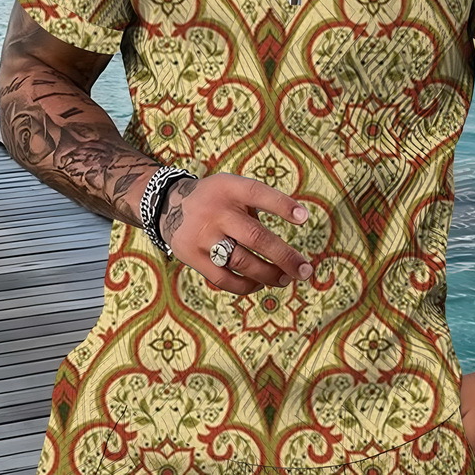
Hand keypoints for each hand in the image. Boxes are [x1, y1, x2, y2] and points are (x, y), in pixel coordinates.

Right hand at [158, 172, 313, 294]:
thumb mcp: (233, 189)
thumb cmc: (218, 201)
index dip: (281, 205)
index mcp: (229, 189)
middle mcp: (216, 212)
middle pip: (255, 237)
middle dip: (285, 256)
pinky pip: (224, 279)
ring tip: (286, 279)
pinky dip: (246, 285)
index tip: (304, 218)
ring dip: (269, 274)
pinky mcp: (193, 257)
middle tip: (305, 270)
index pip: (257, 193)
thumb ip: (258, 207)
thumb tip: (289, 246)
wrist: (169, 206)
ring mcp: (203, 236)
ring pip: (242, 262)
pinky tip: (260, 284)